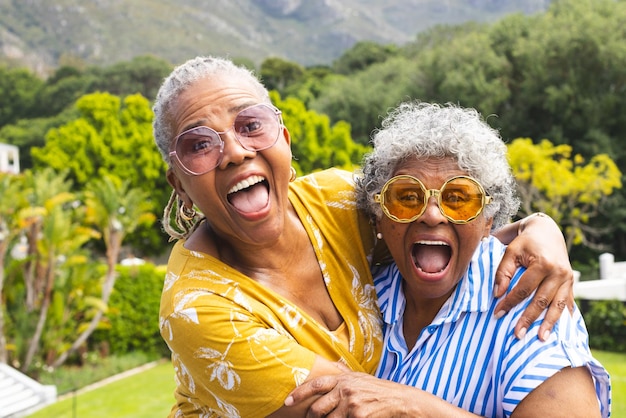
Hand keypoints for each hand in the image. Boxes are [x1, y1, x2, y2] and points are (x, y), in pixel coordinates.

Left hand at [285, 371, 414, 417]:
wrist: (400, 401)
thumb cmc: (378, 390)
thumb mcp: (359, 378)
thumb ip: (342, 376)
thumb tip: (326, 370)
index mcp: (343, 379)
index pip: (315, 385)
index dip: (299, 393)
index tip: (287, 401)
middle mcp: (345, 390)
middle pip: (318, 409)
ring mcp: (351, 405)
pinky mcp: (358, 417)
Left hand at [493, 213, 573, 340]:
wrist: (546, 231)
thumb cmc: (524, 242)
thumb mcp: (510, 251)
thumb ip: (503, 271)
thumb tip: (497, 294)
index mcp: (543, 264)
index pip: (523, 289)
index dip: (509, 302)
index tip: (497, 314)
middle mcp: (559, 273)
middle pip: (541, 301)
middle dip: (529, 319)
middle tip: (518, 335)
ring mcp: (568, 279)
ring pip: (557, 305)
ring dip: (549, 323)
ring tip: (541, 339)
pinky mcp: (571, 283)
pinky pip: (567, 302)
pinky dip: (563, 316)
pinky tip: (560, 330)